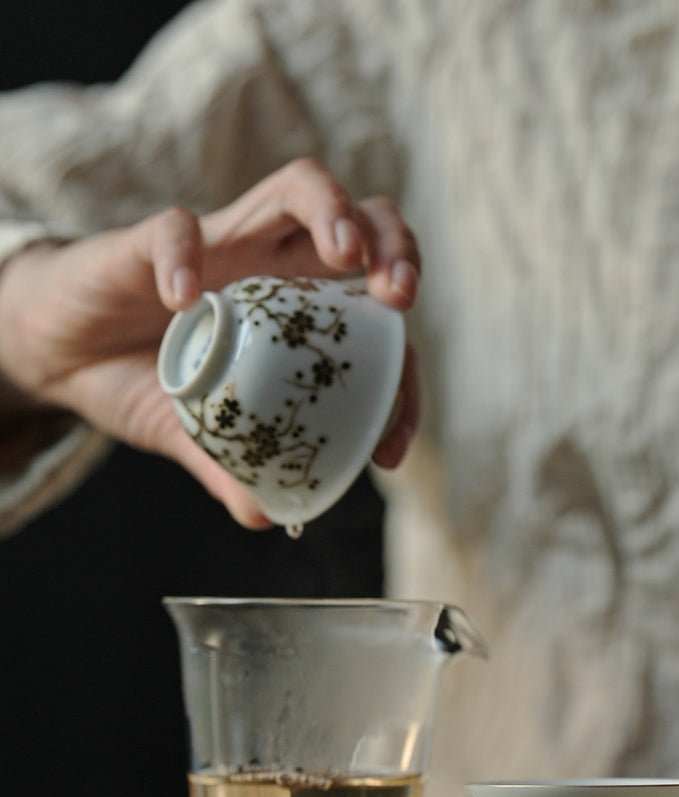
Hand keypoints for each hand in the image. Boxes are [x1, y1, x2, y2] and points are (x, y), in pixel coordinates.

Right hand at [0, 160, 421, 526]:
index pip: (378, 324)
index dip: (404, 372)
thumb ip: (230, 468)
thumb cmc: (144, 382)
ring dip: (334, 212)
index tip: (391, 444)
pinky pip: (177, 228)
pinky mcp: (154, 238)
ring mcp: (223, 242)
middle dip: (395, 249)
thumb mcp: (192, 436)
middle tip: (397, 299)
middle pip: (364, 222)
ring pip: (300, 187)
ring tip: (345, 256)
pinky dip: (185, 257)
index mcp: (303, 315)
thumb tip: (265, 516)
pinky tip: (184, 300)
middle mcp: (276, 266)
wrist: (63, 357)